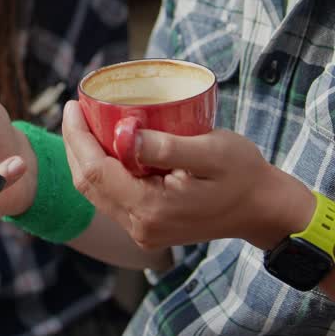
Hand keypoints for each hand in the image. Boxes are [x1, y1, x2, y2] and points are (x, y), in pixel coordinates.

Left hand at [61, 101, 313, 251]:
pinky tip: (104, 145)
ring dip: (84, 156)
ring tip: (85, 122)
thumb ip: (167, 146)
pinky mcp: (148, 227)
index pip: (95, 171)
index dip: (77, 137)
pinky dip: (101, 169)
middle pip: (88, 184)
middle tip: (75, 108)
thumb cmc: (242, 174)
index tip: (73, 104)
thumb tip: (124, 133)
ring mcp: (143, 230)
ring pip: (96, 192)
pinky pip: (111, 197)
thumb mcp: (211, 152)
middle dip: (74, 144)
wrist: (262, 209)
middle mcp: (141, 226)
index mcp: (151, 209)